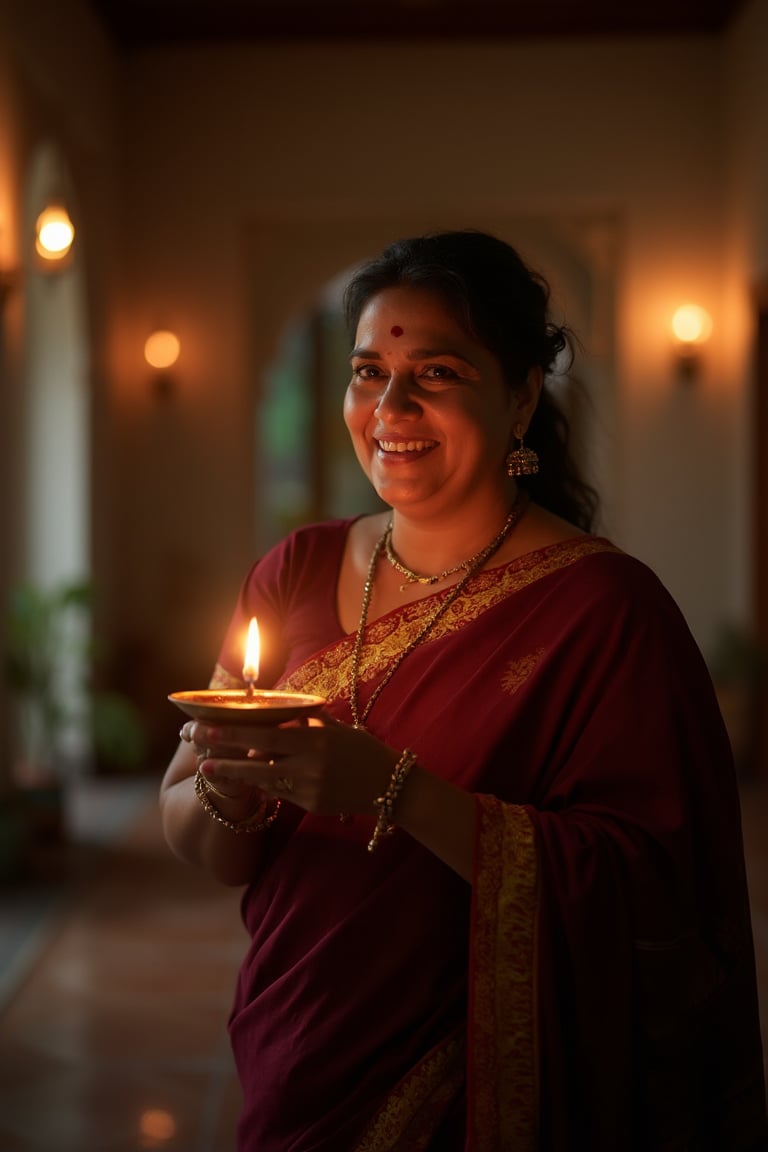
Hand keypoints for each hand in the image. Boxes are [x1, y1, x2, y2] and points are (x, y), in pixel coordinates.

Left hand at [180, 714, 395, 816]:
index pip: (264, 735)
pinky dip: (262, 785)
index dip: (232, 732)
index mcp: (314, 740)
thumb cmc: (362, 750)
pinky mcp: (310, 806)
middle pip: (255, 760)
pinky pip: (279, 794)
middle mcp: (308, 766)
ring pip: (262, 781)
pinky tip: (244, 779)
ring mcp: (308, 789)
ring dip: (234, 773)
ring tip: (209, 768)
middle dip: (223, 755)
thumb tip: (272, 709)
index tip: (206, 727)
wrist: (390, 786)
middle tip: (196, 749)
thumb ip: (304, 721)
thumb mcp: (335, 728)